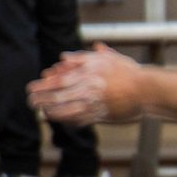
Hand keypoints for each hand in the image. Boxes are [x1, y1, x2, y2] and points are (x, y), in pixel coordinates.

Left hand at [27, 43, 143, 124]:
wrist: (146, 90)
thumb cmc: (129, 72)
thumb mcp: (109, 58)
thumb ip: (85, 57)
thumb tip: (64, 56)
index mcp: (91, 70)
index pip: (60, 78)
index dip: (44, 84)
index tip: (33, 87)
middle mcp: (90, 86)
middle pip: (58, 94)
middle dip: (41, 98)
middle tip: (31, 100)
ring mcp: (94, 102)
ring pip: (64, 108)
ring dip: (50, 110)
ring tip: (41, 110)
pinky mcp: (98, 115)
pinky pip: (76, 119)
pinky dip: (64, 119)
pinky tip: (57, 118)